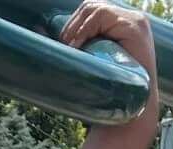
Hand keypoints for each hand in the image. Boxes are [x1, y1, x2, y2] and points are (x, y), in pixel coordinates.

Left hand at [60, 1, 158, 116]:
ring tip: (69, 48)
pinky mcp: (134, 26)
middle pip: (91, 6)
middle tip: (63, 46)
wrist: (128, 113)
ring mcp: (135, 21)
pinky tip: (77, 46)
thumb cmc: (106, 94)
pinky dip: (85, 29)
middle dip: (72, 24)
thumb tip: (38, 31)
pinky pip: (102, 15)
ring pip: (94, 9)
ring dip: (76, 28)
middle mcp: (129, 19)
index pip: (90, 11)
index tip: (62, 44)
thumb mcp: (87, 62)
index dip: (72, 24)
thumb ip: (71, 45)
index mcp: (120, 25)